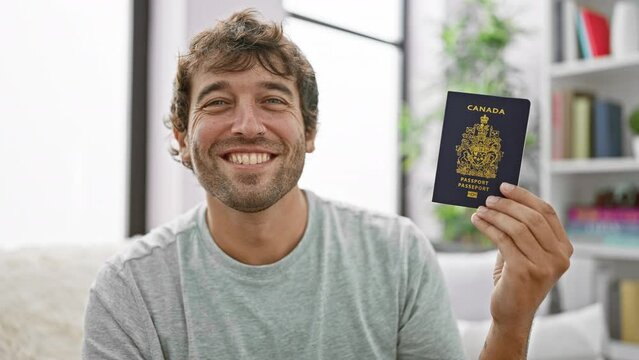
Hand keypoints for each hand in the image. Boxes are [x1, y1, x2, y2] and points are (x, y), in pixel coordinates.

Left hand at [471, 183, 572, 328]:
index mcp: (564, 249)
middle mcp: (559, 257)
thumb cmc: (517, 279)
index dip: (525, 196)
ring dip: (495, 215)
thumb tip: (501, 199)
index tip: (504, 187)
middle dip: (508, 204)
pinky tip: (477, 221)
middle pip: (532, 218)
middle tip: (488, 198)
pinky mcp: (524, 271)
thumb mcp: (526, 252)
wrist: (512, 313)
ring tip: (480, 210)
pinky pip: (503, 240)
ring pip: (517, 228)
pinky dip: (488, 227)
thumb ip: (522, 230)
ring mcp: (544, 265)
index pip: (547, 212)